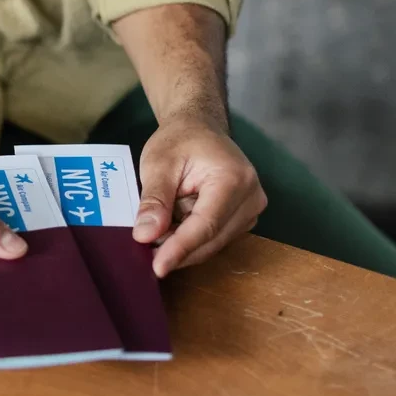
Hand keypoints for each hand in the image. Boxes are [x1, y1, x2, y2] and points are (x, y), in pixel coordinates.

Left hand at [134, 116, 266, 276]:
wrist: (198, 128)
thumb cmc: (179, 140)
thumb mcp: (158, 164)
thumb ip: (154, 200)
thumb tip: (146, 235)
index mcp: (234, 179)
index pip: (206, 225)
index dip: (180, 248)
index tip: (157, 267)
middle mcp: (251, 198)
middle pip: (211, 239)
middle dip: (177, 249)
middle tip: (143, 253)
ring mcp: (250, 210)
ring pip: (212, 243)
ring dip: (182, 244)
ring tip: (155, 232)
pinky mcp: (243, 218)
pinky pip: (214, 238)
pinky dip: (190, 238)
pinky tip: (170, 230)